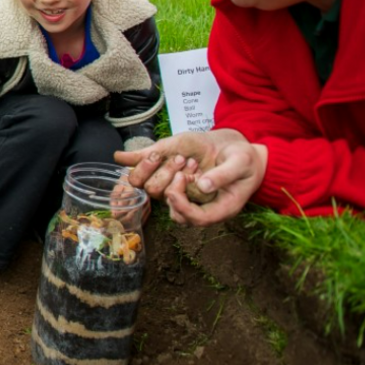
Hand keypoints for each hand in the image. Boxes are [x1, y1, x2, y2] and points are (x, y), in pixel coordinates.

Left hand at [115, 129, 248, 199]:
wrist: (234, 146)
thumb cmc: (243, 159)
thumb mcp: (240, 164)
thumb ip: (224, 175)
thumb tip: (203, 185)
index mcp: (215, 207)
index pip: (193, 219)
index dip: (181, 207)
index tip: (175, 191)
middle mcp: (193, 201)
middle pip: (170, 205)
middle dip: (173, 184)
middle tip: (188, 163)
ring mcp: (178, 187)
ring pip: (154, 189)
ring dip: (162, 171)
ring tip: (182, 158)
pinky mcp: (167, 171)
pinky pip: (144, 172)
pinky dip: (133, 162)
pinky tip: (121, 156)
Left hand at [165, 141, 267, 225]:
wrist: (248, 158)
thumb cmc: (247, 160)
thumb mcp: (240, 162)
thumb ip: (223, 175)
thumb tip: (202, 186)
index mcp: (226, 208)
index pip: (200, 218)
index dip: (183, 206)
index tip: (178, 181)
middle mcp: (212, 211)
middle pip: (183, 217)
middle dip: (174, 197)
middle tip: (179, 173)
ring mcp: (203, 205)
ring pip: (176, 210)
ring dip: (172, 191)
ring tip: (182, 170)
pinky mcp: (195, 197)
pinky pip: (177, 198)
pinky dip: (173, 186)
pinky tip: (182, 169)